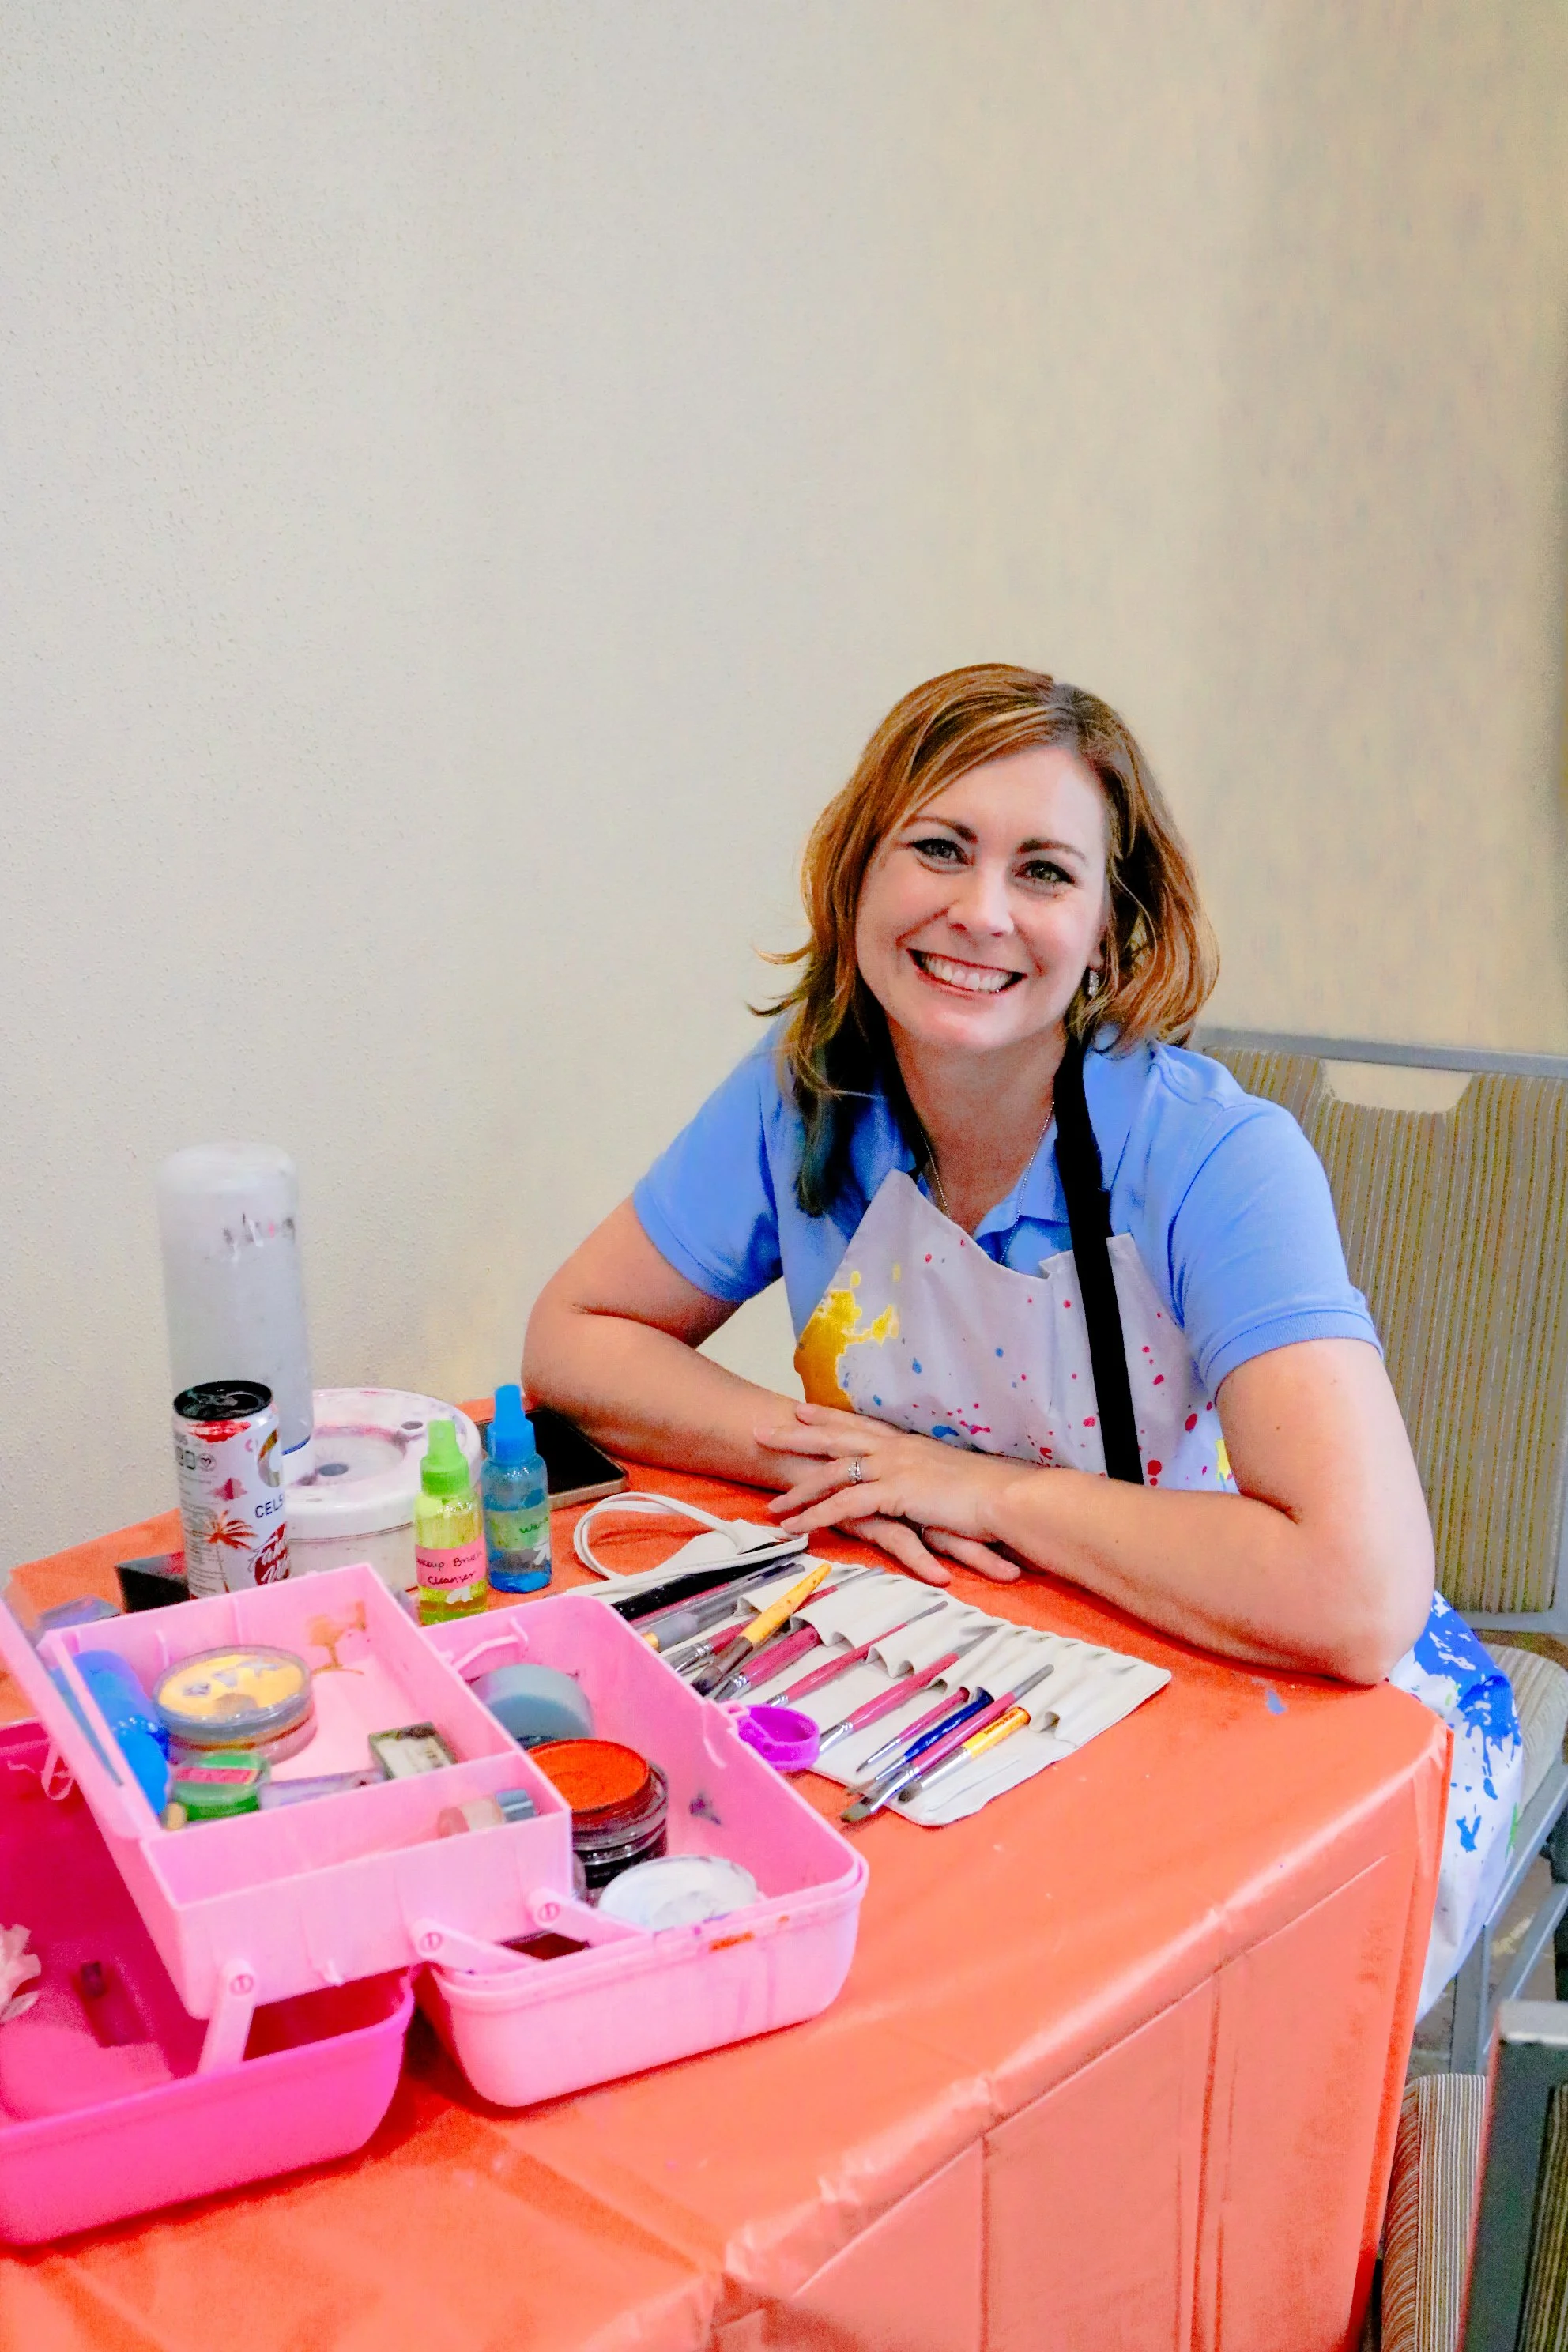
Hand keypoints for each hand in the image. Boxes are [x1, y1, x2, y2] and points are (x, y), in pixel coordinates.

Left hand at [755, 1403, 1023, 1586]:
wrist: (1010, 1497)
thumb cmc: (990, 1492)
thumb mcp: (953, 1476)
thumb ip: (931, 1475)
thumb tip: (924, 1482)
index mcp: (910, 1443)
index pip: (860, 1424)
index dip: (829, 1417)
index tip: (801, 1410)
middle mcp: (897, 1449)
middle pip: (836, 1437)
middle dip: (795, 1436)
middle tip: (760, 1431)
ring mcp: (895, 1468)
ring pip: (833, 1472)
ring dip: (799, 1488)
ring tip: (770, 1504)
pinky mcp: (896, 1493)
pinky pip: (845, 1504)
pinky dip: (816, 1515)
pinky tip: (795, 1527)